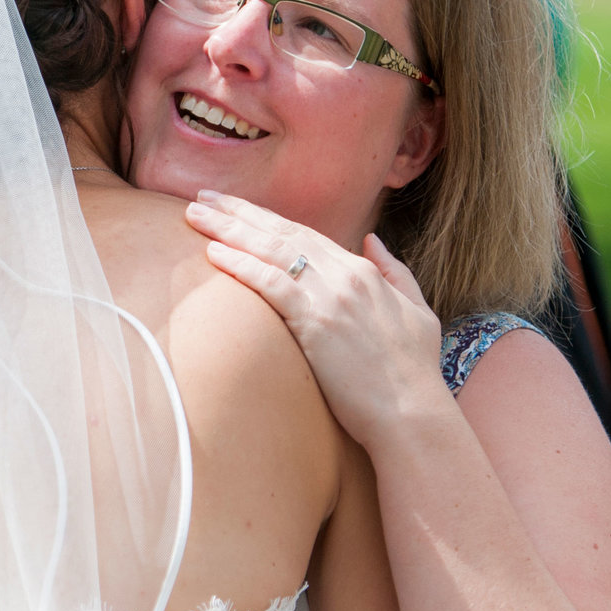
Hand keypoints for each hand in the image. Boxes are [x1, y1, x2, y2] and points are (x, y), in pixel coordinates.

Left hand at [183, 192, 447, 448]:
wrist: (413, 414)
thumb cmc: (415, 372)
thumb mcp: (417, 310)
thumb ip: (395, 271)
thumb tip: (372, 240)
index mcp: (364, 272)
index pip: (305, 235)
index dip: (267, 218)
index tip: (236, 206)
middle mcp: (346, 275)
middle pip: (282, 233)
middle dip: (239, 211)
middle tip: (202, 196)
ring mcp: (330, 297)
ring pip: (270, 250)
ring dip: (228, 229)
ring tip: (194, 214)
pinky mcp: (315, 323)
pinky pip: (271, 284)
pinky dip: (241, 265)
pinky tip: (213, 252)